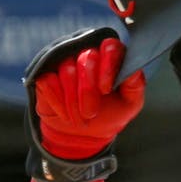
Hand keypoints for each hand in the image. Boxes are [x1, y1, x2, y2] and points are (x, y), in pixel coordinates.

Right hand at [33, 37, 144, 160]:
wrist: (81, 134)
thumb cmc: (109, 115)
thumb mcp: (129, 104)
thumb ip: (135, 85)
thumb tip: (134, 70)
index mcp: (110, 57)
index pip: (111, 46)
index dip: (108, 66)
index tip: (106, 89)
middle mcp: (87, 54)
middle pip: (87, 58)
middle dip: (88, 90)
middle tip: (90, 113)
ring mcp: (64, 62)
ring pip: (67, 70)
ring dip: (73, 100)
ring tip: (79, 116)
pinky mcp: (45, 74)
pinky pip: (48, 80)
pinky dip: (57, 101)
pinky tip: (64, 113)